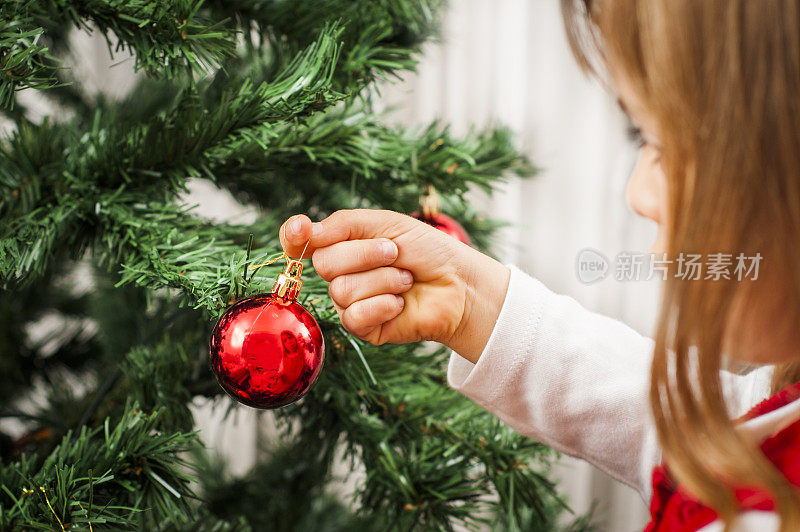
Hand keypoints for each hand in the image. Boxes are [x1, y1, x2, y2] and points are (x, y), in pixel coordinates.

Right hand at [279, 209, 509, 362]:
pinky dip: (383, 305)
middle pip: (323, 264)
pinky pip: (354, 317)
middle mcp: (340, 273)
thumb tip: (306, 232)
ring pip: (342, 290)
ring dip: (383, 280)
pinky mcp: (364, 328)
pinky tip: (400, 303)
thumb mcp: (388, 223)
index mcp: (342, 244)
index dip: (293, 237)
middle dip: (365, 254)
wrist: (459, 283)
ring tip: (405, 280)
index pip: (301, 242)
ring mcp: (350, 302)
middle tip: (396, 254)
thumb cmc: (427, 250)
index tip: (301, 230)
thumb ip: (344, 224)